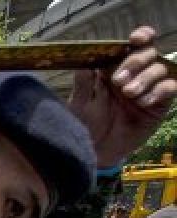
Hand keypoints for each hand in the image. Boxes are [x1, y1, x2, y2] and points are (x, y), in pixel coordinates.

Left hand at [68, 26, 176, 167]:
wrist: (95, 151)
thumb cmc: (85, 124)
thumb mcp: (80, 103)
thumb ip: (83, 83)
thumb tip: (85, 61)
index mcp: (116, 67)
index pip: (134, 45)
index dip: (141, 37)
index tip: (134, 40)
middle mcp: (135, 74)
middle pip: (148, 53)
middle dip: (135, 62)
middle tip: (118, 81)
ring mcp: (149, 88)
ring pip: (160, 69)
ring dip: (145, 78)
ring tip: (128, 93)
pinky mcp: (159, 104)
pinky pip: (169, 89)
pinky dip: (159, 91)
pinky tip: (144, 101)